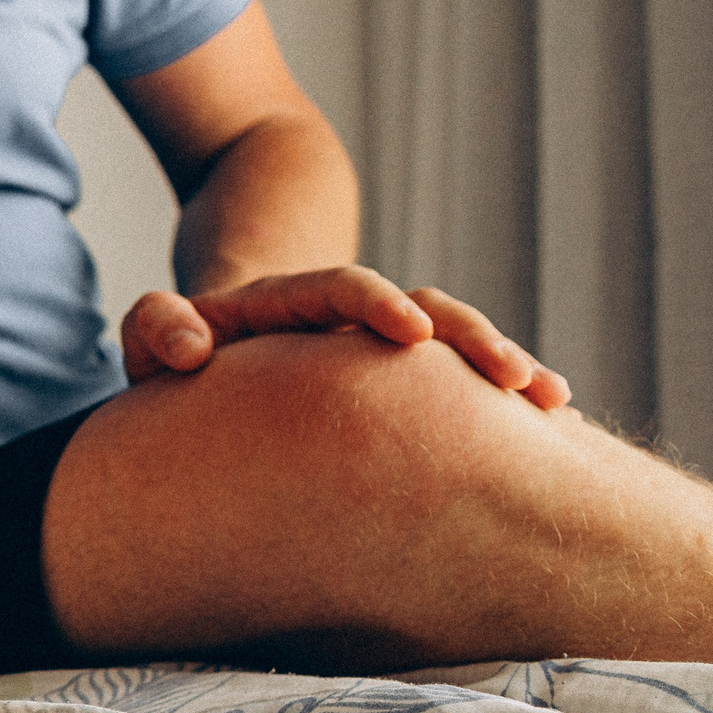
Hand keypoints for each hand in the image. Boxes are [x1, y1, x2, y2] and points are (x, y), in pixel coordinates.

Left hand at [121, 267, 570, 408]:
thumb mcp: (160, 336)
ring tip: (547, 397)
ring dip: (500, 365)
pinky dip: (504, 400)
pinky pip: (462, 386)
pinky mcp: (404, 391)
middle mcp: (348, 322)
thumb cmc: (188, 354)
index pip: (339, 288)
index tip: (408, 333)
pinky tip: (556, 423)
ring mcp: (382, 354)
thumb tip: (191, 347)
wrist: (222, 353)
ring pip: (453, 347)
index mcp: (294, 305)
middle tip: (507, 373)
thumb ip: (157, 328)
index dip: (373, 303)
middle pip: (420, 310)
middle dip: (468, 336)